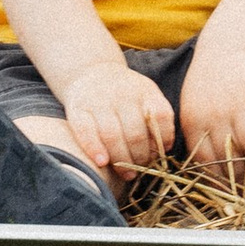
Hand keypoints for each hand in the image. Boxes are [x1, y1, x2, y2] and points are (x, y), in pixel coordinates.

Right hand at [56, 57, 179, 180]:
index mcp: (145, 90)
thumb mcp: (146, 95)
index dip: (163, 140)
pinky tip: (102, 162)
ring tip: (126, 174)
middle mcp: (122, 93)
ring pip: (112, 135)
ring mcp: (98, 100)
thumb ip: (158, 118)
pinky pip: (86, 132)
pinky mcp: (77, 109)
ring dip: (121, 160)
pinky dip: (94, 149)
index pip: (161, 116)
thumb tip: (166, 148)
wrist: (90, 72)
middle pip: (135, 133)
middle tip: (140, 169)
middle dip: (140, 157)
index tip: (159, 155)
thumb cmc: (125, 94)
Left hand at [178, 41, 244, 181]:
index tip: (228, 194)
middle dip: (240, 178)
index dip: (218, 179)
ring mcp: (237, 102)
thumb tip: (205, 174)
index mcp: (195, 120)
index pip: (205, 159)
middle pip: (230, 155)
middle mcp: (215, 113)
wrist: (227, 46)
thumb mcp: (193, 108)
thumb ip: (198, 136)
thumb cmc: (209, 84)